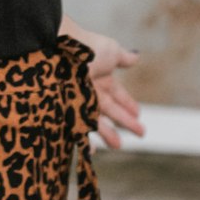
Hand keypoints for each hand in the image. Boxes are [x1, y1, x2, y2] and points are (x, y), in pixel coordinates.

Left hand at [58, 15, 145, 149]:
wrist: (59, 48)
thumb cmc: (87, 48)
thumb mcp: (110, 51)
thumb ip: (123, 57)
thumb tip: (136, 57)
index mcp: (101, 76)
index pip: (118, 94)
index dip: (128, 104)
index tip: (138, 114)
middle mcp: (90, 89)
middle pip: (110, 109)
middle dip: (125, 121)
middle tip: (140, 133)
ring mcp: (79, 100)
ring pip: (96, 121)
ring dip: (107, 133)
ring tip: (117, 145)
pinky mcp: (68, 111)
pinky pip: (77, 129)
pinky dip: (83, 141)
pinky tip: (90, 151)